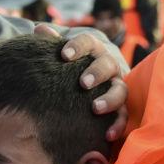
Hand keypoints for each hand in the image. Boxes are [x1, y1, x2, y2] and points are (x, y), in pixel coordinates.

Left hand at [35, 24, 130, 141]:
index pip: (89, 42)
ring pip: (120, 90)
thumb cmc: (72, 65)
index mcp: (94, 50)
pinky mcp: (121, 107)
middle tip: (83, 82)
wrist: (91, 81)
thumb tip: (39, 28)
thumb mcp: (63, 54)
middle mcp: (109, 66)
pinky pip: (124, 116)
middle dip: (97, 72)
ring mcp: (117, 86)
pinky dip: (118, 125)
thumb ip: (52, 42)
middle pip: (108, 64)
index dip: (79, 47)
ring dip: (110, 99)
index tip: (64, 55)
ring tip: (95, 108)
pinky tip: (107, 135)